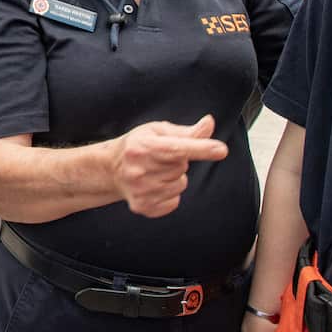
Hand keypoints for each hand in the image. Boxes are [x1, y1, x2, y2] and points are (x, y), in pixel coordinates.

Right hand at [108, 116, 227, 216]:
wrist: (110, 169)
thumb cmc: (137, 146)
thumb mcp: (157, 131)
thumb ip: (186, 132)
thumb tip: (209, 124)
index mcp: (142, 146)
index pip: (177, 148)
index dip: (201, 148)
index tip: (221, 150)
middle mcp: (139, 170)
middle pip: (182, 167)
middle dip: (177, 161)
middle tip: (159, 158)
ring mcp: (140, 190)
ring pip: (180, 185)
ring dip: (173, 178)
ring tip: (155, 171)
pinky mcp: (143, 206)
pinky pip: (175, 201)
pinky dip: (169, 194)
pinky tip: (153, 185)